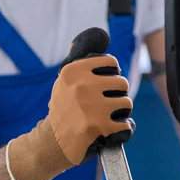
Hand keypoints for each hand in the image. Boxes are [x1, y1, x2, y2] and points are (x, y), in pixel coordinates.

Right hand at [7, 29, 134, 179]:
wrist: (52, 144)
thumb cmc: (63, 112)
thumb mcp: (64, 82)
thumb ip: (81, 62)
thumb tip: (99, 36)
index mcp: (74, 71)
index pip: (111, 64)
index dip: (113, 76)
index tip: (108, 87)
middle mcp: (82, 86)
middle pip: (122, 83)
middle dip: (119, 95)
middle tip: (109, 105)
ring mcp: (92, 107)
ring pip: (127, 103)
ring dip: (122, 113)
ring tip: (112, 118)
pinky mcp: (99, 127)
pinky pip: (127, 125)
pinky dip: (124, 131)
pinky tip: (114, 132)